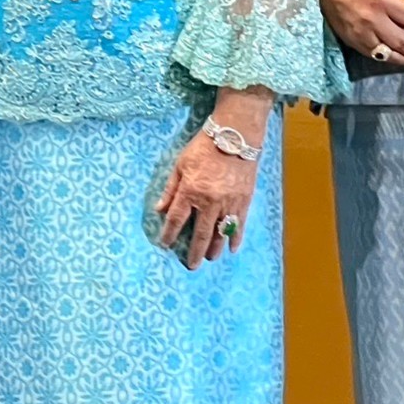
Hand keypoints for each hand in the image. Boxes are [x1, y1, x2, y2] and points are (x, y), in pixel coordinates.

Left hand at [155, 96, 264, 270]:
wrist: (234, 137)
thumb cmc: (203, 148)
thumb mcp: (180, 165)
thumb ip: (170, 189)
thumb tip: (160, 209)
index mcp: (191, 191)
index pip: (177, 219)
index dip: (169, 234)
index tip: (165, 245)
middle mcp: (209, 201)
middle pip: (201, 233)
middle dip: (194, 251)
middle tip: (191, 266)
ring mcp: (229, 203)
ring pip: (221, 233)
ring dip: (215, 248)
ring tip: (209, 259)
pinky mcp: (244, 201)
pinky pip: (239, 225)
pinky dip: (235, 238)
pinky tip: (232, 249)